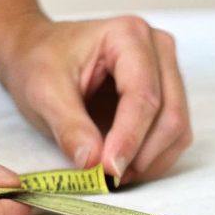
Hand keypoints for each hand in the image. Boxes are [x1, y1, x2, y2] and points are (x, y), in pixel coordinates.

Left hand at [0, 15, 192, 183]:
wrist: (36, 53)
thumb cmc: (39, 63)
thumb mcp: (43, 93)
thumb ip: (69, 127)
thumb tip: (93, 163)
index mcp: (128, 35)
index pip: (143, 95)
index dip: (129, 138)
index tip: (110, 170)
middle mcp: (157, 48)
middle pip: (170, 113)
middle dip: (142, 153)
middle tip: (109, 178)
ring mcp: (167, 71)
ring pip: (177, 128)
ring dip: (150, 160)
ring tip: (113, 174)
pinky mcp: (167, 95)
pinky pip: (174, 135)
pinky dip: (153, 158)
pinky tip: (124, 166)